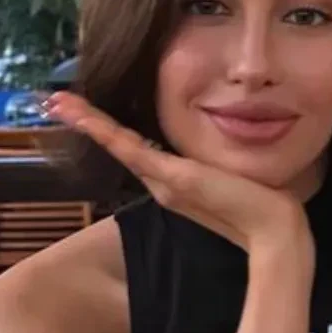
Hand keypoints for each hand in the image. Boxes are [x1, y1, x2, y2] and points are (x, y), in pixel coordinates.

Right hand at [50, 92, 310, 258]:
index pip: (135, 150)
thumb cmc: (264, 205)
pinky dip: (103, 130)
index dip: (109, 130)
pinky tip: (80, 114)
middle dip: (87, 121)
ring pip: (117, 144)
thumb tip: (224, 154)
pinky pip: (129, 149)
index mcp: (175, 183)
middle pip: (118, 145)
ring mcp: (164, 182)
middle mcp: (163, 183)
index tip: (87, 112)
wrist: (276, 231)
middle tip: (56, 100)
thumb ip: (221, 167)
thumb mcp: (235, 176)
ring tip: (58, 101)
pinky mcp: (173, 179)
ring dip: (86, 120)